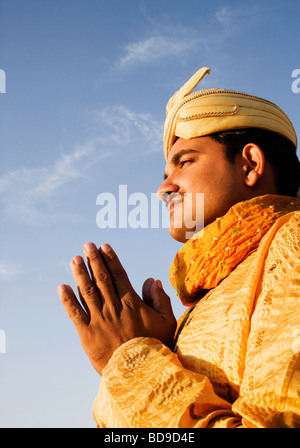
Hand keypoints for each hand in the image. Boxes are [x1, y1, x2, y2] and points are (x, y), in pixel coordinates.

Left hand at [57, 243, 176, 374]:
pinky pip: (75, 313)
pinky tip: (61, 287)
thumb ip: (160, 300)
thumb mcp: (166, 322)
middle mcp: (113, 307)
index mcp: (131, 303)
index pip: (119, 275)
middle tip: (87, 245)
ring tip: (75, 260)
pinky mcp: (87, 334)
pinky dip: (67, 299)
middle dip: (94, 260)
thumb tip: (153, 280)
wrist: (140, 375)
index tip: (104, 247)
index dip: (110, 259)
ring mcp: (99, 320)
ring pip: (87, 292)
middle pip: (102, 279)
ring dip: (80, 274)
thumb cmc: (156, 347)